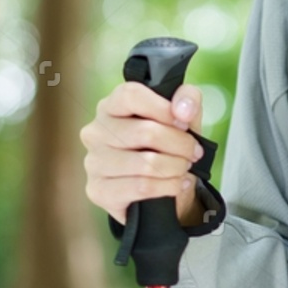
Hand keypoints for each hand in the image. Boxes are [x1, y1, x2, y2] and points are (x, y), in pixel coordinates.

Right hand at [81, 81, 205, 226]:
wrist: (156, 192)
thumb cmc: (165, 146)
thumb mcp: (182, 116)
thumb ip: (188, 99)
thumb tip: (183, 110)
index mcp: (111, 106)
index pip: (131, 95)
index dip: (163, 108)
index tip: (184, 122)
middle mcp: (96, 131)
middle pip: (145, 132)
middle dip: (180, 145)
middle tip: (193, 152)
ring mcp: (94, 162)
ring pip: (146, 163)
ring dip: (176, 167)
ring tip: (184, 169)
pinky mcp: (98, 190)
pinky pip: (142, 187)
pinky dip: (168, 186)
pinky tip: (177, 184)